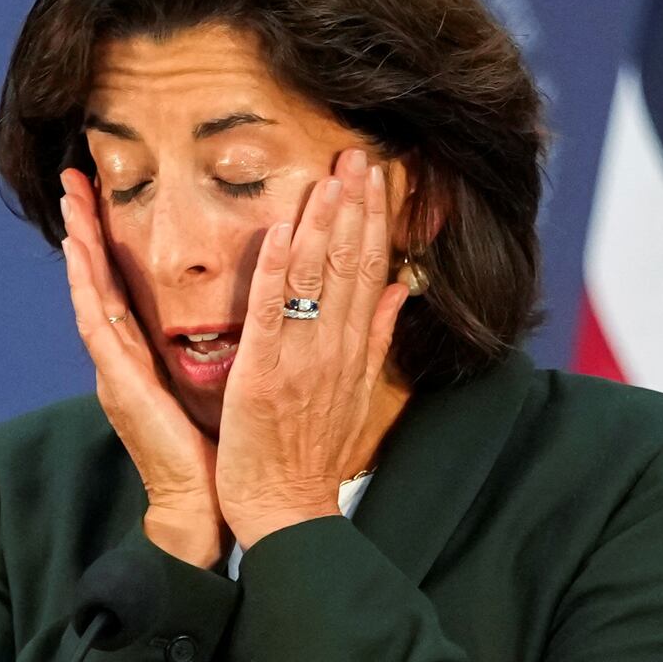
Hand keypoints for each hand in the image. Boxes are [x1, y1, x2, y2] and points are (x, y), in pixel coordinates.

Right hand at [59, 169, 224, 567]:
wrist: (209, 504)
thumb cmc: (221, 447)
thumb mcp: (223, 378)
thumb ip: (223, 339)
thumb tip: (248, 301)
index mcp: (149, 353)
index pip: (125, 283)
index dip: (111, 238)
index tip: (103, 192)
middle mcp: (127, 358)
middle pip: (100, 279)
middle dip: (85, 227)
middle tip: (73, 176)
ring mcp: (118, 372)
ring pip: (92, 294)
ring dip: (78, 246)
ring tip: (69, 201)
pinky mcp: (123, 389)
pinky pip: (100, 330)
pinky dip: (88, 290)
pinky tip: (80, 258)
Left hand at [215, 149, 409, 547]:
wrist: (287, 508)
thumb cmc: (314, 455)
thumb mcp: (359, 393)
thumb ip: (378, 337)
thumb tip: (401, 289)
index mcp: (354, 349)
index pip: (371, 270)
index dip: (375, 219)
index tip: (376, 174)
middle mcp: (335, 348)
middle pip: (351, 265)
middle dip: (355, 206)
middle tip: (357, 153)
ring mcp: (300, 360)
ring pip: (317, 280)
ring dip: (323, 223)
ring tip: (329, 174)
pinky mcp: (261, 375)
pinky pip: (272, 314)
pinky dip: (278, 271)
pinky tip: (282, 229)